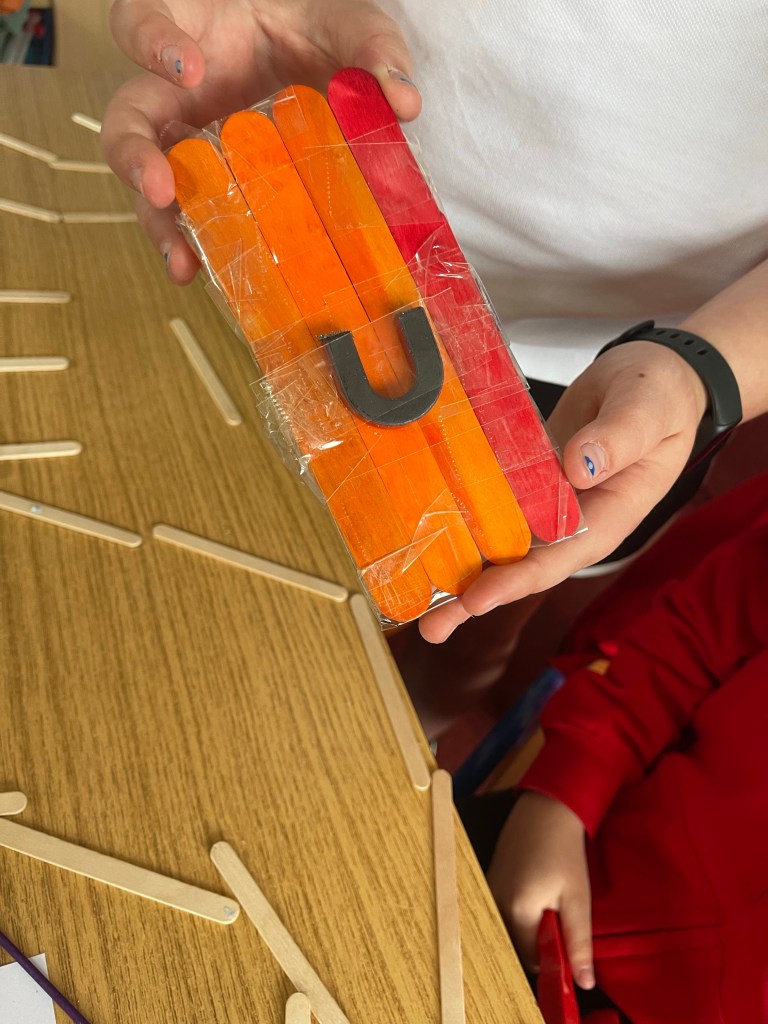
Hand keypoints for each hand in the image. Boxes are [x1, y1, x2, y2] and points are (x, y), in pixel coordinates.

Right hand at [102, 0, 420, 281]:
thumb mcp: (345, 25)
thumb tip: (404, 101)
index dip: (152, 44)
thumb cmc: (314, 27)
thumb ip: (371, 48)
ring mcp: (189, 143)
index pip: (140, 20)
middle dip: (134, 155)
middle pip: (126, 119)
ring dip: (161, 223)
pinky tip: (210, 274)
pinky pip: (194, 216)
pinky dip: (200, 245)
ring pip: (149, 184)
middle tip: (160, 187)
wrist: (317, 55)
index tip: (190, 69)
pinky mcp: (212, 184)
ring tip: (183, 259)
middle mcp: (173, 92)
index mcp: (188, 29)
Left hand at [419, 340, 708, 641]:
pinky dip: (459, 518)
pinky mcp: (522, 481)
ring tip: (412, 594)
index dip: (516, 582)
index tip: (477, 599)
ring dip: (458, 567)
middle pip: (519, 567)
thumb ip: (618, 439)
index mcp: (606, 518)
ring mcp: (542, 504)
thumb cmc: (658, 397)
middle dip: (473, 598)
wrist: (649, 376)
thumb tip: (580, 468)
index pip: (558, 560)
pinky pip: (489, 504)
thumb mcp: (645, 412)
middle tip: (430, 625)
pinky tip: (421, 528)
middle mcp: (570, 522)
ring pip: (496, 543)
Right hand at [488, 791, 593, 988]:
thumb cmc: (566, 853)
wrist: (547, 809)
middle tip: (558, 917)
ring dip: (526, 925)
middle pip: (515, 943)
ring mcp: (488, 889)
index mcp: (518, 911)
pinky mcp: (487, 877)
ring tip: (546, 899)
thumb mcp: (578, 899)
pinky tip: (532, 889)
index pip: (530, 958)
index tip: (566, 942)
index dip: (551, 957)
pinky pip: (499, 909)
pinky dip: (516, 910)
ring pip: (507, 926)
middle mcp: (496, 903)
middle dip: (537, 942)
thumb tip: (584, 983)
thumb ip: (578, 942)